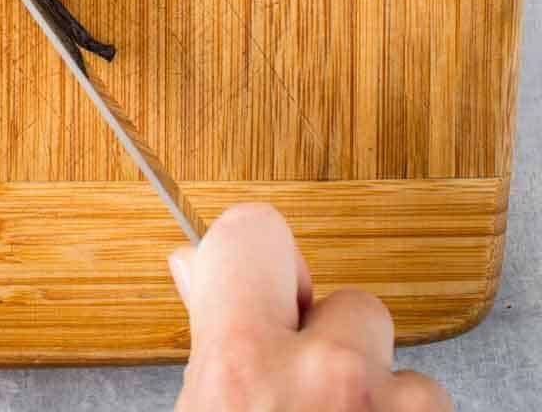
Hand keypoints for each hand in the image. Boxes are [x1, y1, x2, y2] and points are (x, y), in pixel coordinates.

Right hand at [171, 204, 452, 409]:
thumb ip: (205, 344)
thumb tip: (195, 268)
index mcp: (241, 366)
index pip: (254, 231)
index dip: (250, 258)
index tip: (253, 288)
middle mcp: (326, 376)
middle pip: (348, 302)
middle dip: (329, 340)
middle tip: (296, 396)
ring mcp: (394, 408)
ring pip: (398, 362)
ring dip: (375, 393)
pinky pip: (429, 404)